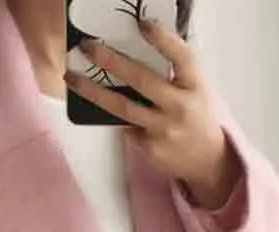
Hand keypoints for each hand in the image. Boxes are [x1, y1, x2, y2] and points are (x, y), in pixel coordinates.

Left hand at [63, 19, 242, 209]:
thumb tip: (137, 47)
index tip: (142, 24)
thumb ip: (173, 72)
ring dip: (93, 92)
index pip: (181, 57)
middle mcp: (180, 107)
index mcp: (194, 86)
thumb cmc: (195, 116)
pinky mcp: (149, 148)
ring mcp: (163, 130)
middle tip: (88, 47)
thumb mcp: (194, 90)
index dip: (162, 39)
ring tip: (72, 78)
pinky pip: (124, 127)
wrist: (206, 160)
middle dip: (112, 61)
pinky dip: (113, 116)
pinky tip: (104, 107)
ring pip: (122, 108)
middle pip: (142, 80)